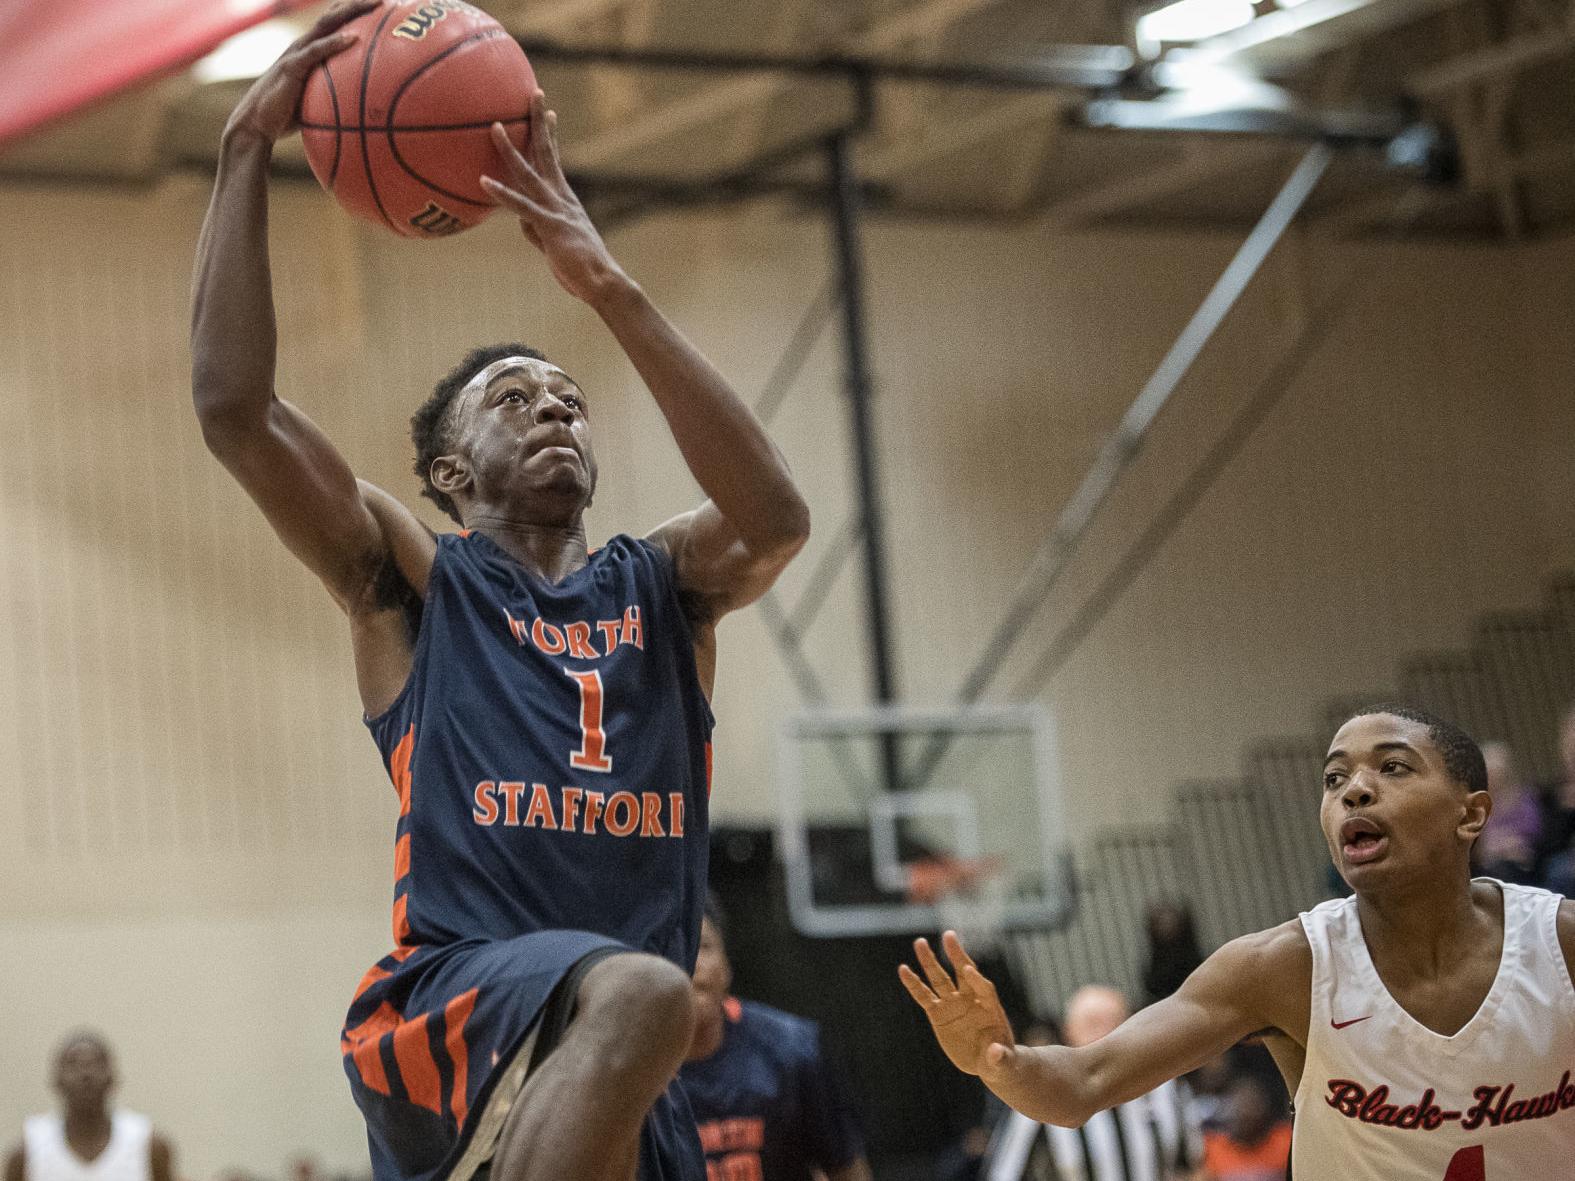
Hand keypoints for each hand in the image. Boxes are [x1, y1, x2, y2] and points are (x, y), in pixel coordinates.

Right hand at [224, 0, 380, 144]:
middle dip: (357, 5)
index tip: (381, 9)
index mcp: (310, 50)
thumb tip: (366, 112)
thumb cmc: (287, 116)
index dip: (354, 12)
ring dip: (350, 12)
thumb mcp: (318, 102)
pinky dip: (334, 43)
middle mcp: (304, 45)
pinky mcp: (291, 66)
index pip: (334, 24)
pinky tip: (353, 39)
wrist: (257, 124)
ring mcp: (296, 53)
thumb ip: (337, 97)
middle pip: (333, 16)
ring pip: (326, 25)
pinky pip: (316, 51)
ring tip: (375, 5)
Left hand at [481, 95, 627, 305]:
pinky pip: (522, 206)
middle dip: (539, 122)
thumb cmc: (581, 270)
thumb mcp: (554, 246)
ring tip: (495, 127)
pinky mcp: (550, 226)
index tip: (548, 112)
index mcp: (565, 200)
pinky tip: (484, 181)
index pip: (554, 161)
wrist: (602, 283)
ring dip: (510, 149)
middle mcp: (561, 198)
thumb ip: (535, 230)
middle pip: (546, 153)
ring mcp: (555, 209)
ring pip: (529, 173)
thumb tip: (521, 222)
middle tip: (534, 93)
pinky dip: (502, 193)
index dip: (549, 135)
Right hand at [899, 931, 1016, 1079]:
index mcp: (991, 1008)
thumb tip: (994, 1052)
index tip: (968, 969)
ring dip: (930, 962)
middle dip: (957, 955)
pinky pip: (924, 997)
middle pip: (963, 974)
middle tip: (949, 936)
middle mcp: (971, 1001)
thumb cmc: (1001, 1060)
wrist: (988, 1062)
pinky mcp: (938, 1014)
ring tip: (920, 942)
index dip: (977, 980)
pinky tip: (903, 970)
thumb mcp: (1004, 1063)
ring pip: (940, 980)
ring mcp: (953, 1005)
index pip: (984, 989)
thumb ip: (1000, 1058)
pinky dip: (914, 984)